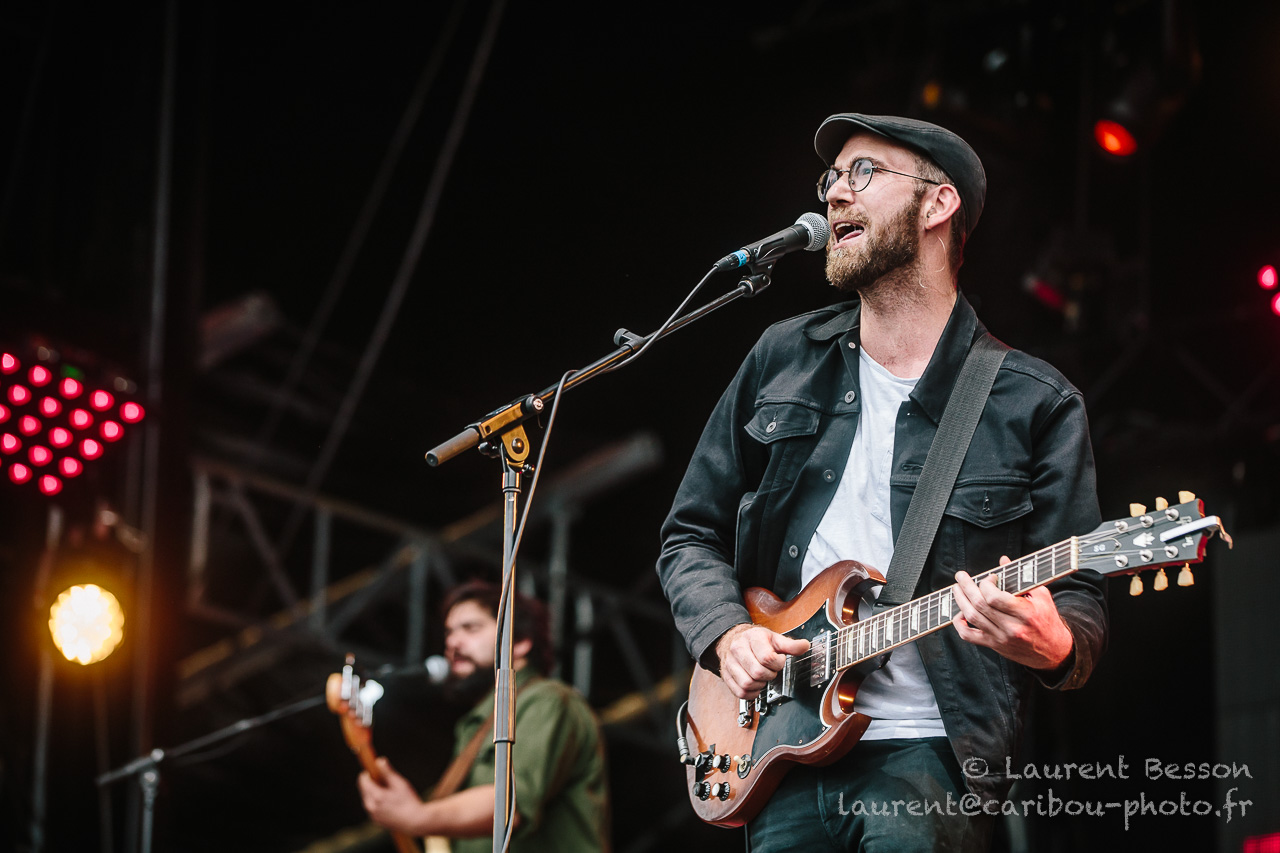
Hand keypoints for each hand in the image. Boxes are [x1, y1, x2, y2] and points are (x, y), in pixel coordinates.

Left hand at [358, 757, 424, 835]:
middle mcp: (371, 807)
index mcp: (376, 796)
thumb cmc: (409, 800)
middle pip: (364, 790)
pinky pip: (372, 808)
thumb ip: (387, 772)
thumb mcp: (399, 783)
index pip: (363, 781)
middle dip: (370, 783)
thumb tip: (379, 760)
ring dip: (373, 792)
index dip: (367, 773)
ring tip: (387, 790)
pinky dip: (376, 802)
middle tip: (383, 779)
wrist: (415, 821)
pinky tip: (388, 801)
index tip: (373, 769)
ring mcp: (373, 815)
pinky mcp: (376, 821)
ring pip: (367, 799)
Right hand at [715, 624, 809, 699]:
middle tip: (771, 670)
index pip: (767, 658)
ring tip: (763, 677)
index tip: (779, 661)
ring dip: (760, 684)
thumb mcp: (774, 638)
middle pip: (757, 672)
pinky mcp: (726, 676)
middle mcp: (738, 650)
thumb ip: (790, 645)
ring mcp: (730, 663)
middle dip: (769, 675)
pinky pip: (740, 692)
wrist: (733, 639)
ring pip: (747, 684)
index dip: (778, 663)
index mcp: (752, 638)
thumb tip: (805, 646)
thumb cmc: (755, 640)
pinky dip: (751, 693)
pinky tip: (756, 685)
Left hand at [951, 558, 1073, 670]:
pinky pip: (969, 636)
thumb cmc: (1048, 620)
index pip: (994, 598)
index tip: (990, 578)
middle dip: (966, 587)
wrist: (1055, 651)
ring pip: (972, 617)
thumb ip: (1021, 578)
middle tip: (961, 576)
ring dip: (960, 600)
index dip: (986, 584)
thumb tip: (1003, 560)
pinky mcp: (995, 646)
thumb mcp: (1041, 597)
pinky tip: (959, 613)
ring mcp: (1001, 638)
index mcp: (1026, 614)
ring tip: (957, 589)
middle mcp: (1012, 627)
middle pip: (980, 605)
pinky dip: (959, 624)